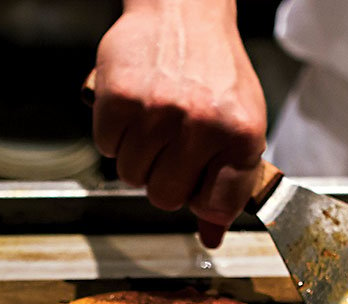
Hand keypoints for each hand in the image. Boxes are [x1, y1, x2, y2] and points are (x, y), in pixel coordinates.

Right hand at [91, 0, 266, 247]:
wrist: (182, 9)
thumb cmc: (213, 69)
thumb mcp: (239, 123)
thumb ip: (228, 182)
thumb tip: (210, 237)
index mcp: (242, 134)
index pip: (217, 205)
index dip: (201, 197)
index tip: (198, 183)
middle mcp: (203, 123)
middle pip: (164, 198)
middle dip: (162, 178)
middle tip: (170, 146)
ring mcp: (160, 111)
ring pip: (130, 176)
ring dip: (135, 155)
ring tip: (153, 121)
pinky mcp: (121, 99)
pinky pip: (105, 147)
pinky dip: (113, 133)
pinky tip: (132, 108)